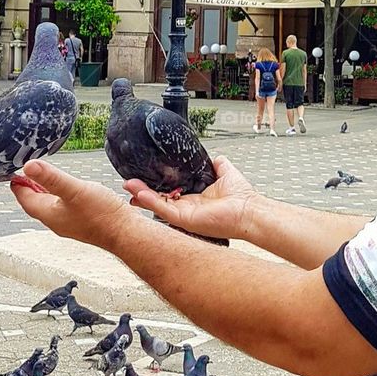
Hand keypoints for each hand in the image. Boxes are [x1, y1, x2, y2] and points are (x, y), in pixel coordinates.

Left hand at [11, 160, 131, 250]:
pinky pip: (63, 206)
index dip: (18, 183)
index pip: (24, 197)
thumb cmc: (101, 214)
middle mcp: (55, 220)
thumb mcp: (74, 189)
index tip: (12, 171)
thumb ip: (51, 177)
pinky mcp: (81, 221)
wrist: (124, 233)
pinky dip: (59, 195)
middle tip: (25, 170)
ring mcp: (68, 222)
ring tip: (43, 176)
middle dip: (29, 186)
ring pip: (49, 204)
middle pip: (35, 202)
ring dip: (44, 190)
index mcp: (48, 214)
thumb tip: (28, 165)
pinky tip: (69, 189)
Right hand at [124, 157, 258, 242]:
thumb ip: (217, 164)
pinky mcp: (184, 219)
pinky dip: (150, 201)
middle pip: (159, 200)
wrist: (248, 210)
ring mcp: (184, 215)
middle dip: (142, 192)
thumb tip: (215, 156)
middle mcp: (187, 208)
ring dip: (142, 195)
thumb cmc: (241, 197)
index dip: (157, 186)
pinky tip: (139, 193)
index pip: (170, 193)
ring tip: (128, 185)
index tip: (144, 177)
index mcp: (194, 199)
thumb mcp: (225, 173)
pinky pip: (163, 209)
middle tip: (128, 183)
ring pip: (157, 205)